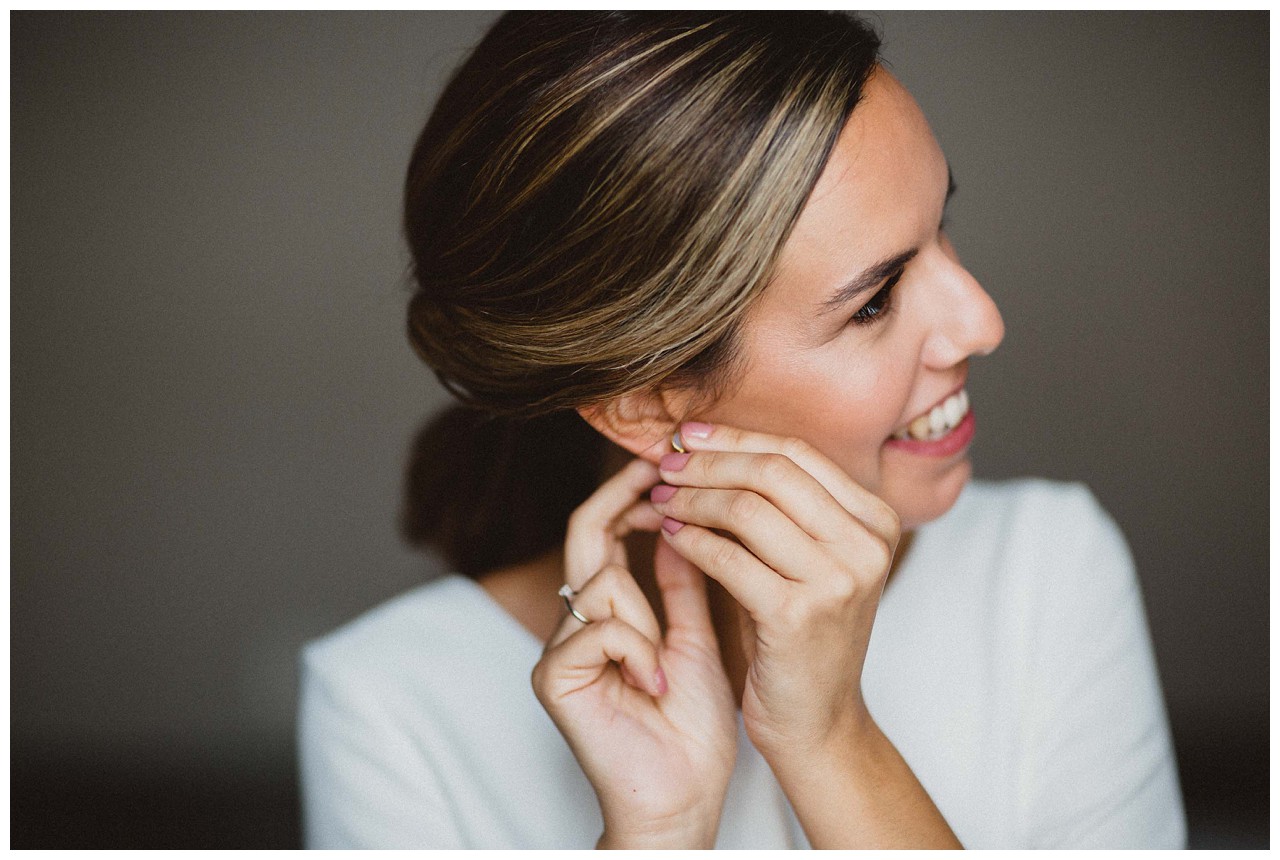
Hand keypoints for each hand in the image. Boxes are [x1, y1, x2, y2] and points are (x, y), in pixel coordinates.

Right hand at [531, 458, 737, 848]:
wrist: (680, 799)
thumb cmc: (692, 728)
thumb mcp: (696, 639)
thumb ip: (683, 585)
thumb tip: (688, 524)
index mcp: (606, 611)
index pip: (607, 531)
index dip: (635, 493)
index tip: (679, 461)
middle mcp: (575, 622)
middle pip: (587, 535)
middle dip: (627, 502)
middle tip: (662, 474)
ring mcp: (560, 649)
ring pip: (599, 580)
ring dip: (646, 613)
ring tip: (669, 661)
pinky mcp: (555, 677)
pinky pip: (596, 628)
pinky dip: (636, 649)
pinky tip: (658, 684)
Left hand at [649, 422, 900, 765]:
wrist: (817, 721)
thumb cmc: (800, 634)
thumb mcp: (805, 560)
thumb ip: (777, 505)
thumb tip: (707, 443)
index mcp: (876, 519)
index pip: (797, 452)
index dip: (735, 437)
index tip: (686, 435)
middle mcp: (867, 544)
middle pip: (772, 470)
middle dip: (708, 462)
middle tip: (664, 466)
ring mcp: (838, 580)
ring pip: (747, 508)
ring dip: (692, 498)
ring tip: (661, 501)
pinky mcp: (799, 615)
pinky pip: (728, 557)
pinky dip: (690, 540)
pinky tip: (670, 536)